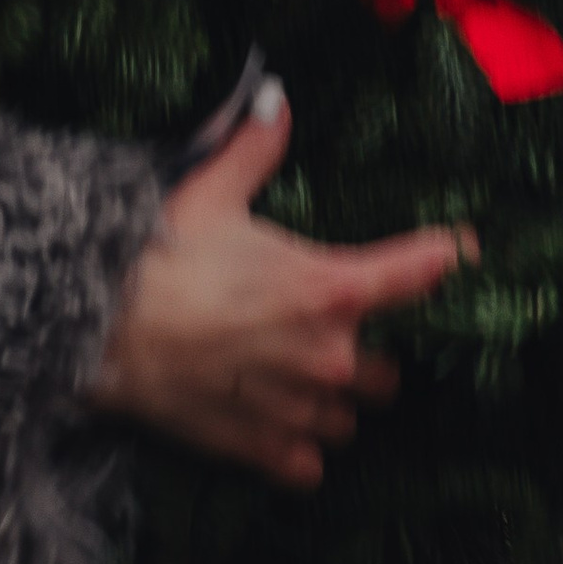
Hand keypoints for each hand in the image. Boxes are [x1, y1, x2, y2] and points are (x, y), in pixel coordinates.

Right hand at [86, 82, 472, 487]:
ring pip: (347, 419)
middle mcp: (329, 356)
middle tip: (323, 330)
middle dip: (364, 355)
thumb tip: (277, 102)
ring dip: (330, 402)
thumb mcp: (210, 190)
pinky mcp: (263, 448)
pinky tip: (271, 421)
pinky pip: (308, 462)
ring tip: (290, 376)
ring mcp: (299, 409)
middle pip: (387, 372)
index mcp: (330, 288)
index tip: (464, 253)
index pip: (415, 271)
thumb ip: (254, 147)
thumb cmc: (159, 254)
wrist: (98, 327)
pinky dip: (296, 446)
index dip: (444, 258)